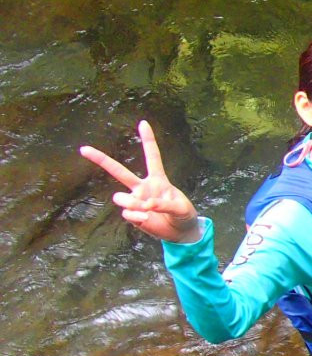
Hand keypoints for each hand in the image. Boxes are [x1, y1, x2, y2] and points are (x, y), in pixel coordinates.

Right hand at [80, 121, 200, 242]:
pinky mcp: (133, 215)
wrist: (181, 232)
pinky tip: (146, 219)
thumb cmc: (183, 215)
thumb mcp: (181, 208)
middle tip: (83, 149)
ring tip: (146, 210)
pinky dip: (136, 216)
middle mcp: (143, 187)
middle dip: (100, 160)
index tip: (143, 123)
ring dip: (131, 203)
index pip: (152, 156)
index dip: (148, 140)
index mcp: (158, 179)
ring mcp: (136, 201)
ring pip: (120, 197)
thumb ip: (164, 204)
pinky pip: (127, 213)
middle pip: (119, 171)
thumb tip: (146, 204)